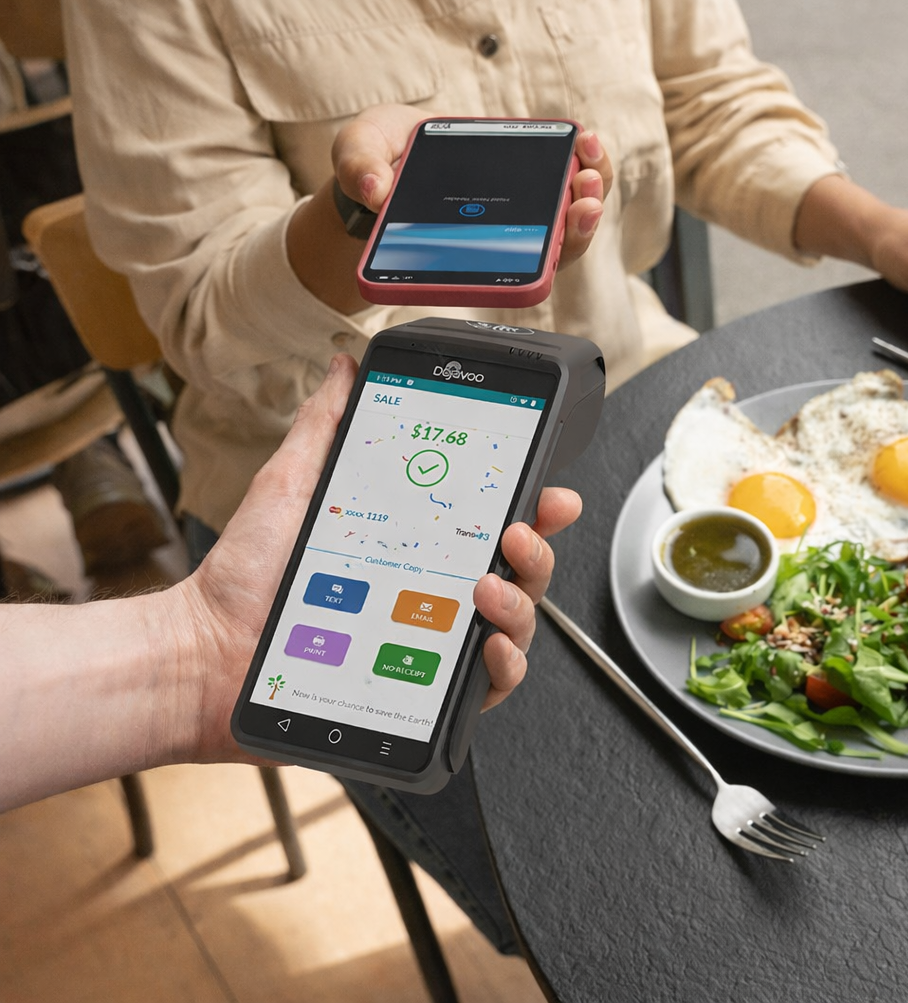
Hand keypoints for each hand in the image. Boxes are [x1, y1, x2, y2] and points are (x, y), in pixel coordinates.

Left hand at [175, 354, 581, 761]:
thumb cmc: (246, 576)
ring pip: (514, 627)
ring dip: (521, 604)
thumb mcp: (291, 484)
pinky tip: (486, 647)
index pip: (489, 522)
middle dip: (537, 552)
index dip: (532, 505)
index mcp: (414, 544)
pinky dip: (502, 668)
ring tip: (486, 586)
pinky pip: (486, 688)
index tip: (548, 490)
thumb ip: (326, 426)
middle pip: (517, 573)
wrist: (204, 652)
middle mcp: (431, 594)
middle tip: (517, 533)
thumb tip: (346, 368)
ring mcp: (430, 643)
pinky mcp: (421, 692)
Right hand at [332, 104, 612, 267]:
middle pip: (555, 246)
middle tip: (584, 193)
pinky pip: (565, 179)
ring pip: (567, 214)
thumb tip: (374, 189)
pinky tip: (581, 138)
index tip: (560, 230)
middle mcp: (499, 235)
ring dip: (590, 188)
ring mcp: (517, 210)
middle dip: (578, 222)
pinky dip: (581, 162)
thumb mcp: (356, 157)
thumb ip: (358, 169)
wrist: (383, 152)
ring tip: (588, 154)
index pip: (515, 269)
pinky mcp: (525, 178)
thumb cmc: (375, 167)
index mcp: (467, 245)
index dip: (547, 255)